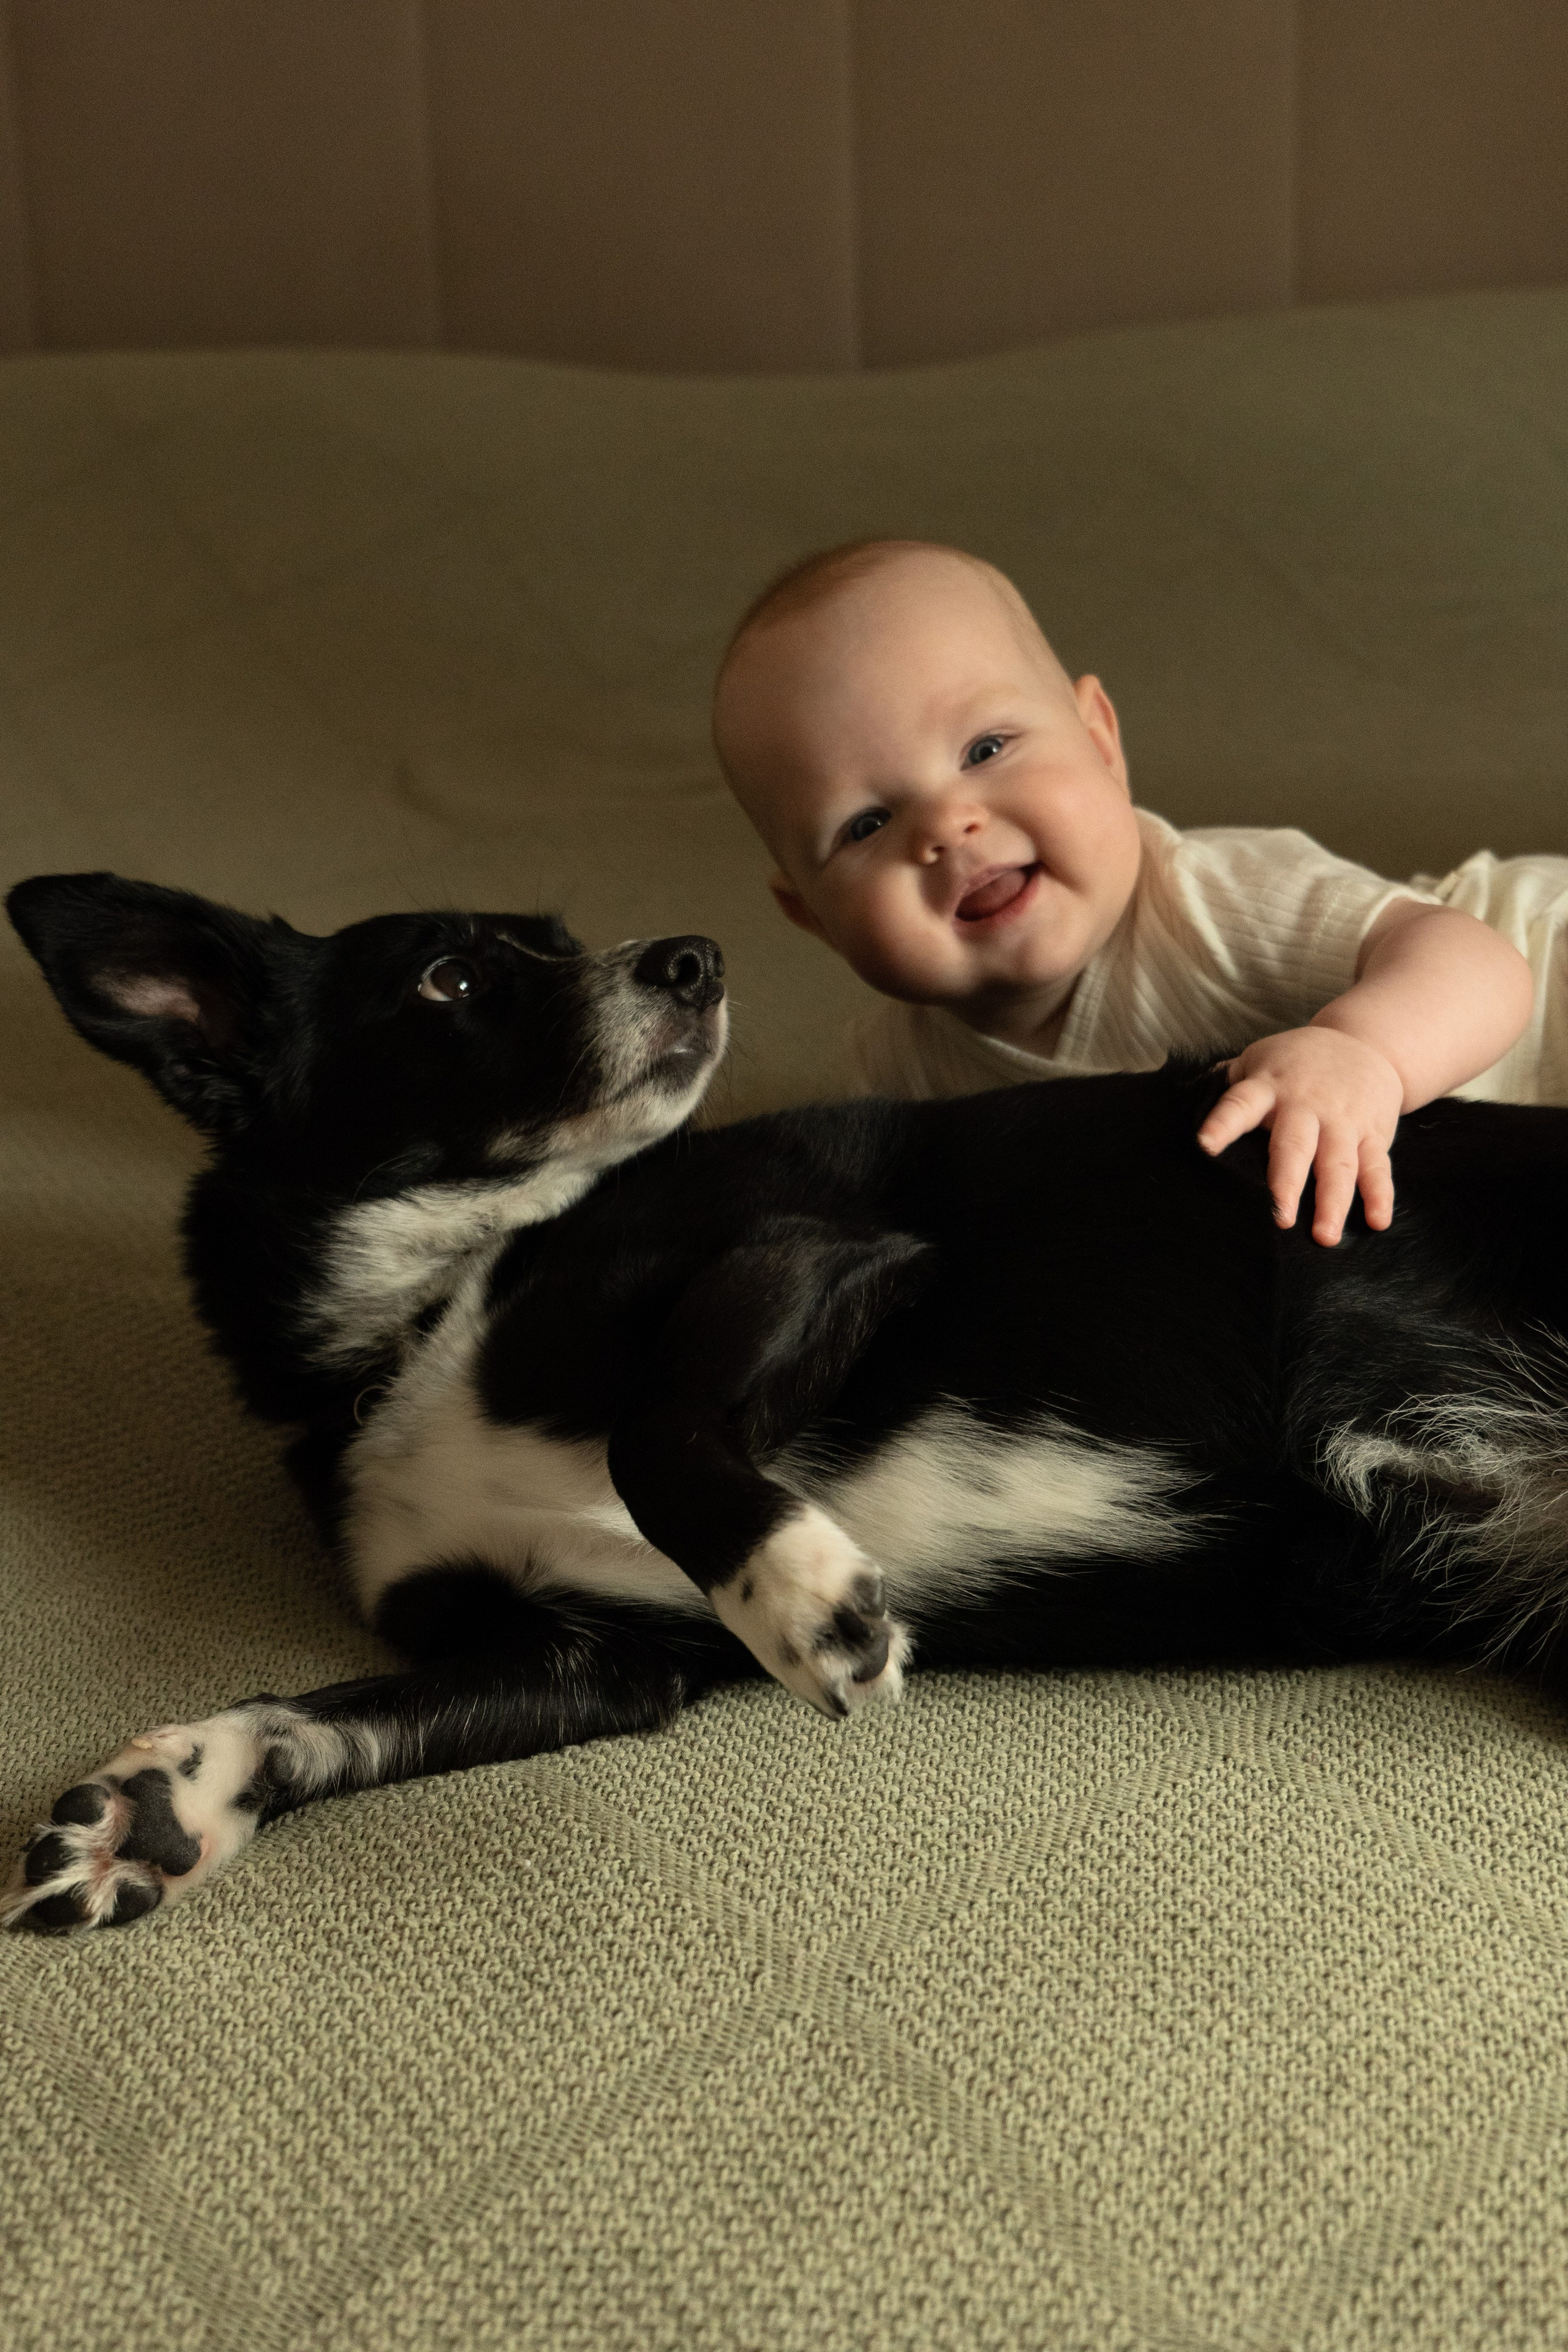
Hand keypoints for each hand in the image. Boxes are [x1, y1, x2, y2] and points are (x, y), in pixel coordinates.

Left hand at [1196, 1026, 1404, 1245]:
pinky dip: (1379, 1195)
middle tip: (1278, 1218)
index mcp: (1269, 1087)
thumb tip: (1175, 1103)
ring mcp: (1343, 1120)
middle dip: (1286, 1182)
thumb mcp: (1258, 1061)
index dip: (1223, 1123)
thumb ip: (1224, 1085)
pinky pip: (1377, 1167)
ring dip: (1333, 1201)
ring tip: (1324, 1237)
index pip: (1241, 1104)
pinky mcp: (1374, 1133)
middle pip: (1295, 1145)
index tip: (1205, 1144)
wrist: (1366, 1042)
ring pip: (1338, 1163)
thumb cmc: (1296, 1062)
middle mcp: (1306, 1104)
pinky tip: (1377, 1222)